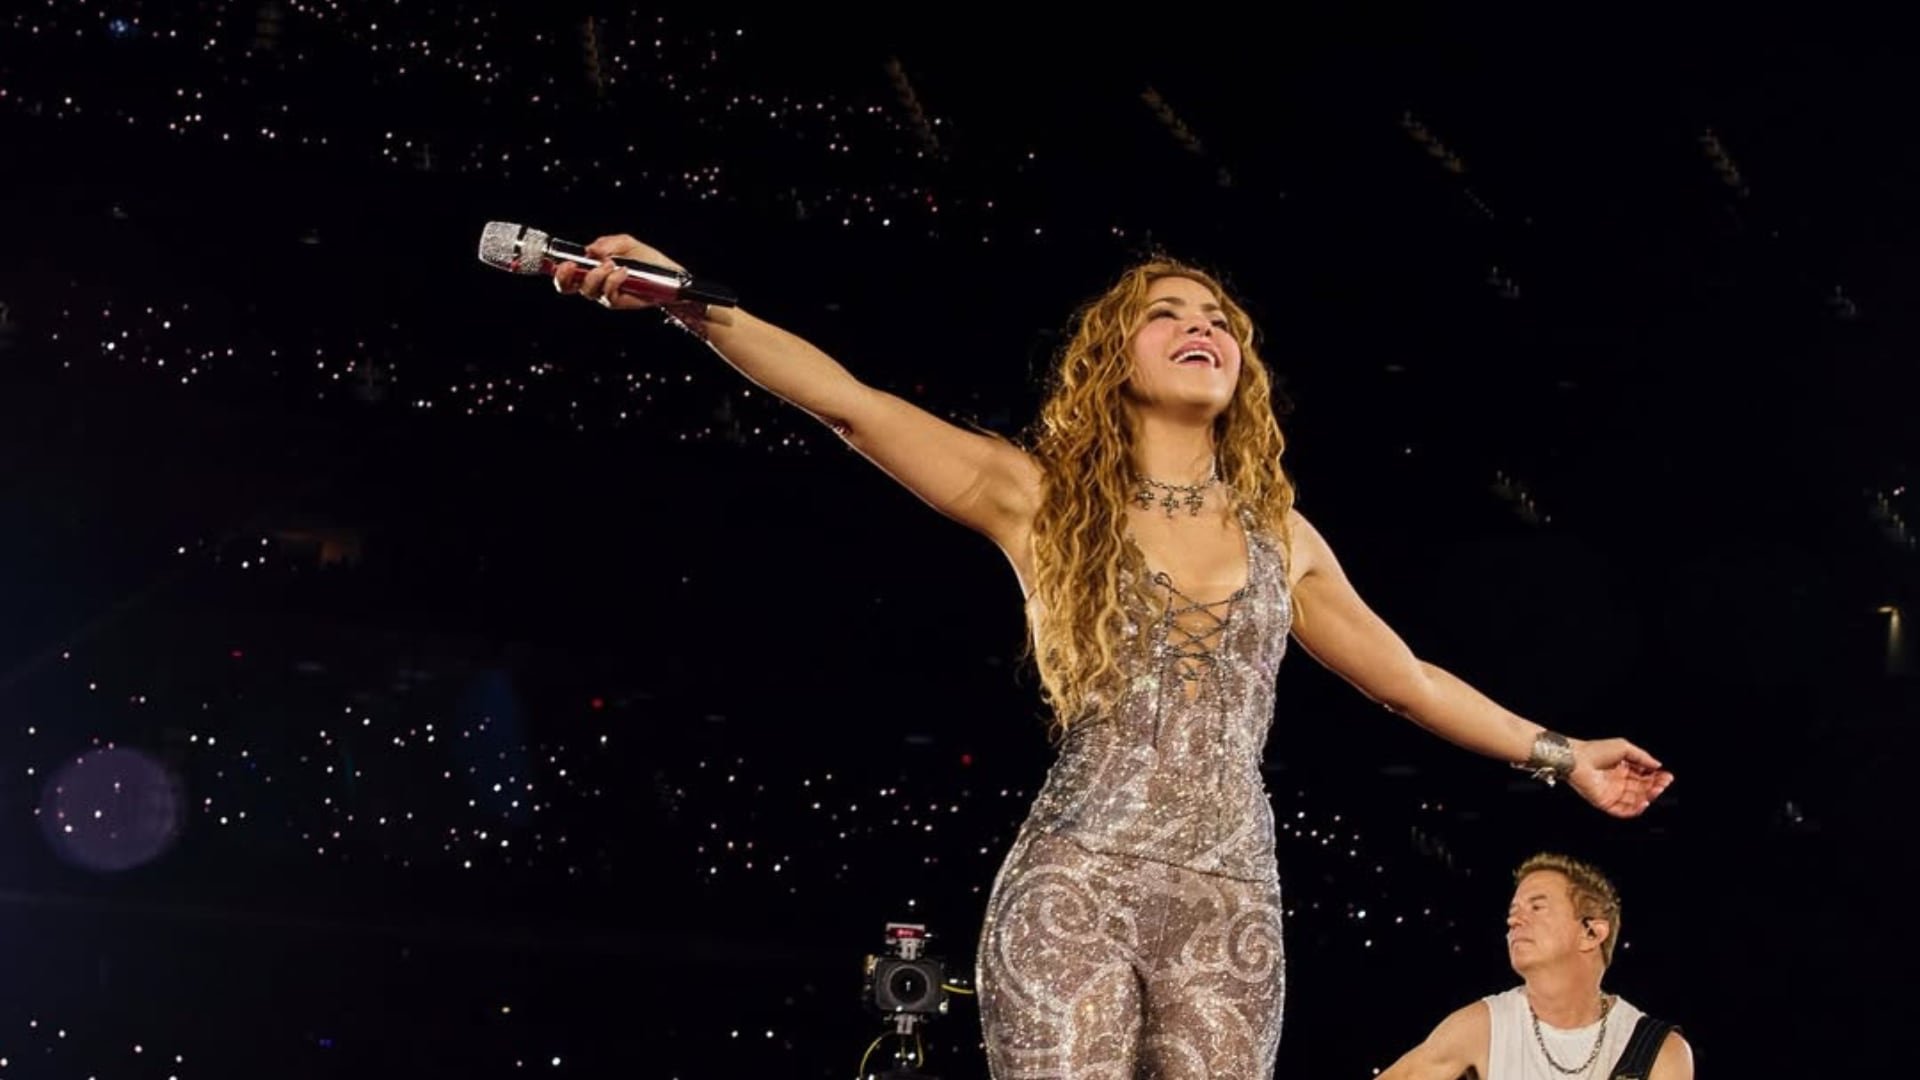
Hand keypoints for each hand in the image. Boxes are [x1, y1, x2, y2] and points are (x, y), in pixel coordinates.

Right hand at [551, 234, 686, 310]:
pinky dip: (613, 280)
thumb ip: (607, 243)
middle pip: (568, 287)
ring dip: (596, 275)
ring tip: (612, 264)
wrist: (669, 275)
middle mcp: (594, 283)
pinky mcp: (618, 301)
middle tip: (574, 265)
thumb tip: (590, 250)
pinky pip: (608, 294)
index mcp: (591, 267)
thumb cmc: (647, 259)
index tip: (563, 262)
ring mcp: (605, 294)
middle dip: (566, 276)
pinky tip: (624, 271)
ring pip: (588, 290)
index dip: (558, 271)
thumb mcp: (626, 243)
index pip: (567, 272)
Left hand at [1567, 738, 1673, 817]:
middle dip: (1654, 787)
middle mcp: (1618, 782)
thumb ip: (1642, 757)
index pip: (1644, 776)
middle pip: (1641, 789)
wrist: (1576, 758)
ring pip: (1635, 800)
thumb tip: (1658, 765)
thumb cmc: (1596, 750)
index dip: (1656, 777)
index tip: (1667, 776)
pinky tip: (1644, 803)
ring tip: (1656, 791)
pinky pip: (1622, 811)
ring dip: (1647, 797)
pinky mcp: (1605, 802)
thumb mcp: (1624, 748)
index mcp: (1622, 769)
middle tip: (1663, 784)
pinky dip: (1635, 809)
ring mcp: (1612, 793)